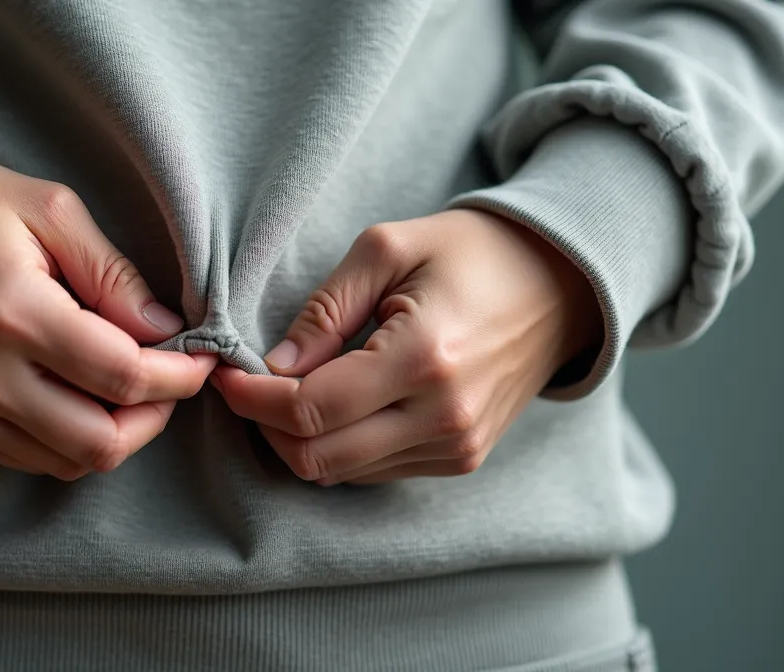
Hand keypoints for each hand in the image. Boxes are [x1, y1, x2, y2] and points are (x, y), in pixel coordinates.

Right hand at [0, 142, 214, 479]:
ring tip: (123, 387)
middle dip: (153, 418)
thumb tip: (165, 330)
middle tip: (167, 381)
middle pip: (100, 442)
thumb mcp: (46, 207)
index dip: (179, 377)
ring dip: (111, 432)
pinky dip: (63, 437)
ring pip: (65, 461)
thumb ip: (112, 274)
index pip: (124, 376)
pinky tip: (72, 394)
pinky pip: (22, 457)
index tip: (200, 360)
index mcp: (12, 310)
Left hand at [211, 209, 601, 484]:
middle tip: (246, 383)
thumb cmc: (471, 254)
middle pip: (316, 457)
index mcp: (425, 358)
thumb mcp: (388, 248)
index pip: (310, 408)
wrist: (560, 287)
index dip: (252, 399)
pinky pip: (373, 471)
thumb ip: (324, 309)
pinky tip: (333, 403)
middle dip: (265, 425)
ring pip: (339, 472)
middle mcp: (443, 417)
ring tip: (288, 387)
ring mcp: (456, 447)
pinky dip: (337, 446)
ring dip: (298, 438)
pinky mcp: (461, 459)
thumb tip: (275, 365)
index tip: (223, 373)